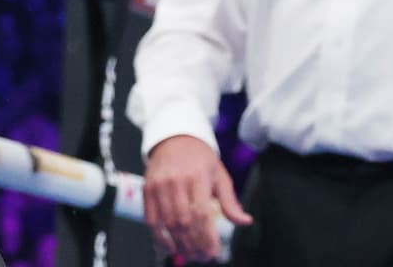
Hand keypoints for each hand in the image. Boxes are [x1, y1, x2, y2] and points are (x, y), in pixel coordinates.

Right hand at [142, 135, 250, 263]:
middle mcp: (176, 180)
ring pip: (168, 223)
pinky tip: (170, 247)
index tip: (214, 251)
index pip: (202, 213)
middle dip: (194, 244)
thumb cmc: (200, 158)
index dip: (207, 237)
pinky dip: (159, 238)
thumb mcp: (220, 175)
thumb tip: (245, 221)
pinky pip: (151, 220)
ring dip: (179, 244)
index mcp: (198, 176)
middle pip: (184, 221)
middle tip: (203, 257)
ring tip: (190, 254)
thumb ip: (230, 202)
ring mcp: (159, 185)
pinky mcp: (147, 189)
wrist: (174, 137)